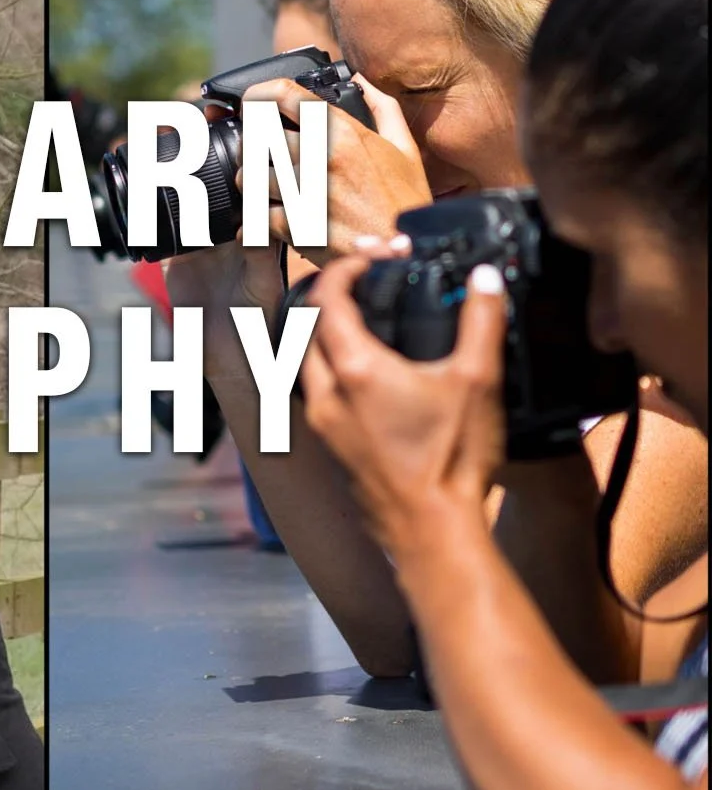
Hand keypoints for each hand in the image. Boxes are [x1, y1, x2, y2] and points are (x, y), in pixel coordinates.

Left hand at [231, 75, 433, 265]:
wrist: (403, 255)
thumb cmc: (404, 202)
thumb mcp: (404, 148)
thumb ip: (381, 108)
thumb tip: (360, 80)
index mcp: (342, 133)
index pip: (285, 95)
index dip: (259, 94)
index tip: (250, 102)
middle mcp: (319, 157)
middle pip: (257, 136)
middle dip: (251, 145)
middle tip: (256, 154)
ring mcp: (304, 192)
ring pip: (250, 175)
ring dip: (250, 181)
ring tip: (264, 187)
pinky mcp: (295, 226)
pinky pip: (256, 213)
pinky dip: (257, 219)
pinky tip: (270, 219)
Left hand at [298, 245, 508, 557]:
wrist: (431, 531)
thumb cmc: (451, 460)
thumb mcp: (478, 382)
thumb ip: (481, 321)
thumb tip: (486, 278)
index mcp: (353, 367)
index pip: (327, 299)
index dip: (345, 269)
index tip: (373, 258)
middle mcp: (324, 391)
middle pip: (305, 326)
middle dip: (329, 297)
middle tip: (364, 283)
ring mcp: (322, 421)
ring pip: (304, 360)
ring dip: (324, 333)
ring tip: (364, 321)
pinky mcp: (330, 444)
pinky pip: (315, 389)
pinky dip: (330, 365)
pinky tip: (367, 371)